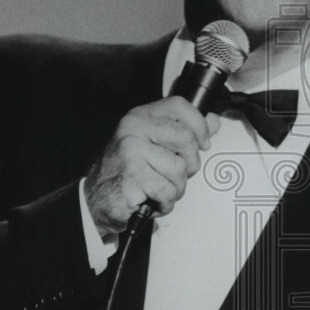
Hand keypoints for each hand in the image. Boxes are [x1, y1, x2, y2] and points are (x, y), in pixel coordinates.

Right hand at [84, 96, 219, 236]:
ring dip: (175, 189)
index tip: (203, 143)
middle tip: (175, 175)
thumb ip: (184, 132)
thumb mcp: (154, 145)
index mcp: (140, 117)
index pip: (179, 106)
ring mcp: (130, 153)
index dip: (199, 125)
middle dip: (189, 164)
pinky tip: (151, 200)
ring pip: (179, 170)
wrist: (97, 200)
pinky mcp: (131, 178)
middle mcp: (133, 130)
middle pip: (186, 139)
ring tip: (158, 189)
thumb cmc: (126, 173)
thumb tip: (212, 121)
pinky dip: (165, 203)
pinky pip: (167, 192)